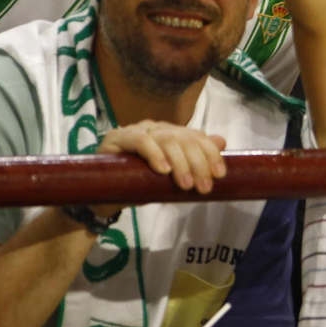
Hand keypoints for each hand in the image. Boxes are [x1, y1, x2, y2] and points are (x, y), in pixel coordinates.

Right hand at [90, 122, 226, 213]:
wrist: (104, 199)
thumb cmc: (138, 185)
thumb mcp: (171, 178)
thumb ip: (192, 161)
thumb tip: (222, 141)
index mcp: (169, 134)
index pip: (195, 136)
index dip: (210, 153)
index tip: (220, 174)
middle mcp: (154, 128)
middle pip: (183, 138)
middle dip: (198, 162)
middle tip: (204, 186)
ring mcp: (135, 130)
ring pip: (165, 138)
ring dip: (180, 162)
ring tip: (186, 184)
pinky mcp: (116, 138)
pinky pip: (140, 140)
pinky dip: (154, 154)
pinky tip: (163, 170)